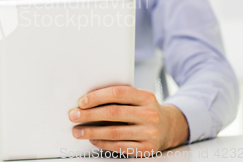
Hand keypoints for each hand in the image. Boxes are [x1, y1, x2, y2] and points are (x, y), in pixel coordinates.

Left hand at [68, 86, 188, 156]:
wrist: (169, 127)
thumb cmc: (144, 110)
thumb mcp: (138, 98)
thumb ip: (119, 97)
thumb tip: (87, 100)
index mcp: (146, 97)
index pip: (118, 93)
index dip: (97, 97)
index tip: (81, 102)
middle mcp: (150, 114)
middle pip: (113, 113)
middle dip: (89, 115)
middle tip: (74, 115)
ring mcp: (150, 132)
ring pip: (114, 132)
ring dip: (91, 132)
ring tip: (77, 131)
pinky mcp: (147, 148)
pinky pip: (119, 146)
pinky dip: (103, 143)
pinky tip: (93, 139)